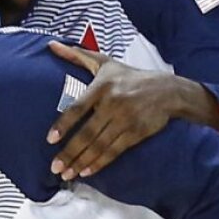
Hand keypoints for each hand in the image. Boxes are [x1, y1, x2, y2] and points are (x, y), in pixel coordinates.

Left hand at [46, 40, 177, 180]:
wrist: (168, 90)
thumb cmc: (130, 76)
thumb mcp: (105, 63)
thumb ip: (77, 55)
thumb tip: (51, 45)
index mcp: (102, 86)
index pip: (78, 108)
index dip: (63, 124)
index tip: (50, 139)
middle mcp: (113, 103)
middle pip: (87, 133)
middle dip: (69, 152)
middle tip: (55, 167)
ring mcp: (125, 120)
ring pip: (99, 145)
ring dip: (82, 162)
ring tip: (67, 174)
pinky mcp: (136, 133)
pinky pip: (114, 151)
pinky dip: (100, 163)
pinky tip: (87, 172)